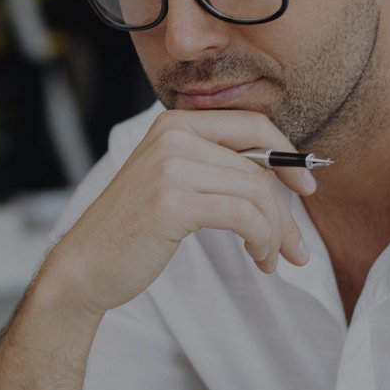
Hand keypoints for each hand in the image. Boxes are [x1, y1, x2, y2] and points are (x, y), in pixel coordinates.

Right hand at [39, 109, 315, 315]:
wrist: (84, 266)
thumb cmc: (132, 230)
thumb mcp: (171, 181)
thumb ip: (213, 165)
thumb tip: (282, 172)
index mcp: (175, 123)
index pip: (253, 124)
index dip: (288, 155)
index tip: (305, 187)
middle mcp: (173, 137)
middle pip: (260, 163)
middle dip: (287, 208)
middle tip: (297, 245)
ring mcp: (171, 167)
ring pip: (257, 191)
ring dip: (276, 232)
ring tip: (272, 258)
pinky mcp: (173, 202)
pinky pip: (244, 215)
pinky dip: (262, 240)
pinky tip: (258, 258)